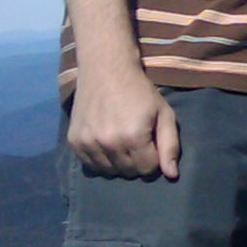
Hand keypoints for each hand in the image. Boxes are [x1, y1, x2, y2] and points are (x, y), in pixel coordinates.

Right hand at [67, 63, 178, 179]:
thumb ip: (170, 146)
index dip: (154, 157)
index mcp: (133, 137)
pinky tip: (107, 143)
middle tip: (138, 141)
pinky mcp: (74, 141)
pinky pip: (91, 166)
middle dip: (138, 161)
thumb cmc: (140, 92)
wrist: (105, 70)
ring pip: (109, 171)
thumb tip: (172, 175)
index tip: (152, 142)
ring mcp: (87, 143)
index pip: (148, 169)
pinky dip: (101, 160)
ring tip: (122, 141)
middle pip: (129, 172)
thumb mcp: (164, 114)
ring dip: (119, 162)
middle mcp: (108, 143)